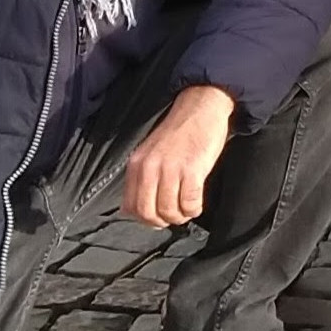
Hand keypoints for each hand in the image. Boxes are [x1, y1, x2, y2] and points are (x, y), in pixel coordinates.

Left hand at [122, 85, 237, 228]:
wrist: (200, 108)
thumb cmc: (180, 132)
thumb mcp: (151, 153)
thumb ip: (144, 177)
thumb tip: (141, 208)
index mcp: (137, 165)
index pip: (130, 206)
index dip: (145, 219)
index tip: (157, 217)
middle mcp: (150, 168)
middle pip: (147, 213)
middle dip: (162, 222)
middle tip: (173, 217)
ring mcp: (170, 169)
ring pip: (169, 211)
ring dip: (180, 216)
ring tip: (187, 209)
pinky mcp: (192, 170)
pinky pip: (189, 202)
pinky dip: (193, 209)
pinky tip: (196, 203)